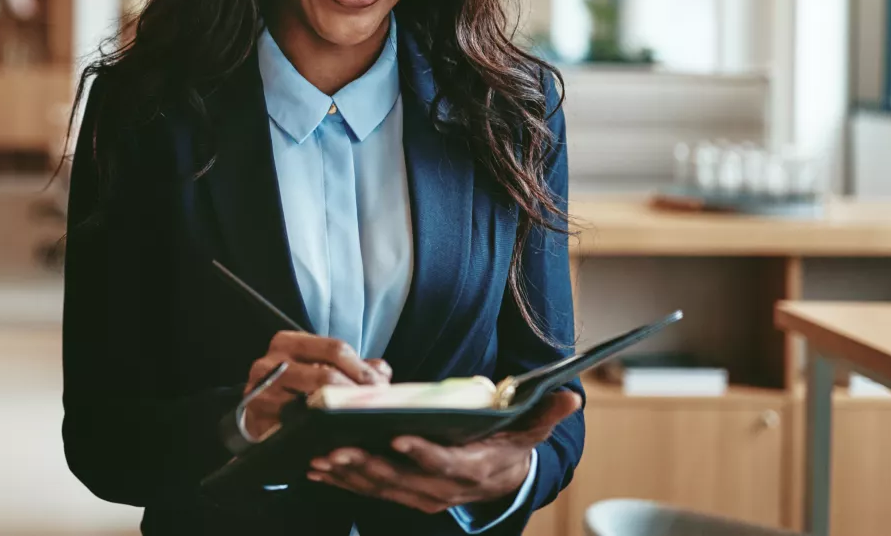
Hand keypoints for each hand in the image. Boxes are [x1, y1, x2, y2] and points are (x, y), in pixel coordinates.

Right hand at [241, 331, 389, 439]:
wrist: (257, 411)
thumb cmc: (294, 385)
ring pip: (313, 405)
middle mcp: (270, 363)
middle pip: (325, 376)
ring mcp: (262, 393)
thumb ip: (352, 366)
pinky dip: (321, 432)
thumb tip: (381, 371)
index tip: (381, 388)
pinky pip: (298, 428)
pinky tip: (338, 436)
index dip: (362, 370)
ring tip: (362, 421)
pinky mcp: (259, 421)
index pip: (335, 349)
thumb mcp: (319, 364)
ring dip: (343, 415)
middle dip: (357, 393)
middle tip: (377, 408)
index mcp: (288, 343)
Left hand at [306, 388, 582, 512]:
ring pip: (380, 487)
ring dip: (348, 474)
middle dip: (367, 465)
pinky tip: (318, 468)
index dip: (421, 452)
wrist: (500, 480)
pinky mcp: (403, 494)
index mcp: (470, 468)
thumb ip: (546, 412)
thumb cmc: (508, 445)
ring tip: (319, 458)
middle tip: (336, 449)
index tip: (397, 438)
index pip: (443, 463)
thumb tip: (572, 395)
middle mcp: (442, 488)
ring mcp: (420, 495)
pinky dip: (344, 480)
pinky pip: (370, 490)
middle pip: (401, 479)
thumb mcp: (529, 428)